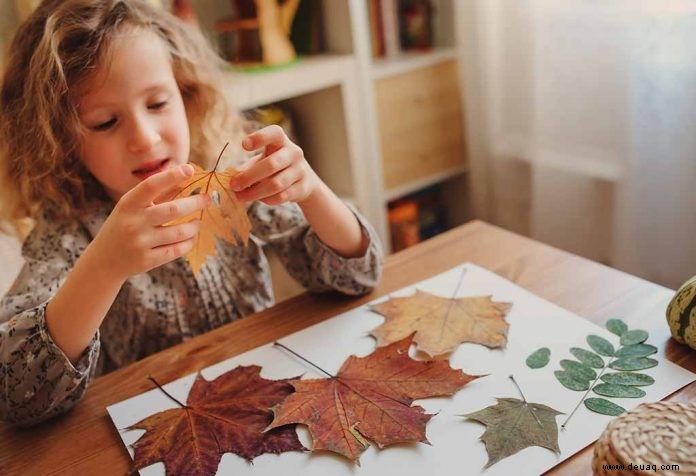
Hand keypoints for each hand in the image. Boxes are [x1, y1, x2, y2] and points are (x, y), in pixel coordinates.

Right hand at [89, 164, 210, 280]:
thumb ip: (153, 195)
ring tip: (197, 222)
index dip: (171, 176)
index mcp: (128, 204)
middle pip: (173, 210)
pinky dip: (188, 242)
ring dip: (193, 226)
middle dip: (195, 203)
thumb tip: (184, 176)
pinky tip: (190, 237)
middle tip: (207, 199)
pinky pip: (177, 250)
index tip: (190, 170)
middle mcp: (133, 223)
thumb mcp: (130, 208)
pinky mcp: (147, 260)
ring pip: (179, 232)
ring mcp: (140, 243)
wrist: (103, 261)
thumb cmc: (123, 226)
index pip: (151, 185)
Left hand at [229, 124, 320, 204]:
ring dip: (255, 192)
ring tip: (240, 197)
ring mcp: (300, 170)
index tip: (244, 145)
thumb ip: (247, 168)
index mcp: (281, 141)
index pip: (274, 133)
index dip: (260, 137)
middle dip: (249, 176)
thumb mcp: (261, 161)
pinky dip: (267, 200)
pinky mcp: (303, 188)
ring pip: (276, 184)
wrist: (303, 180)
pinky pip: (282, 196)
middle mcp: (293, 153)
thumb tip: (231, 179)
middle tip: (233, 185)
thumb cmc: (275, 167)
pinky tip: (259, 199)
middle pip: (271, 164)